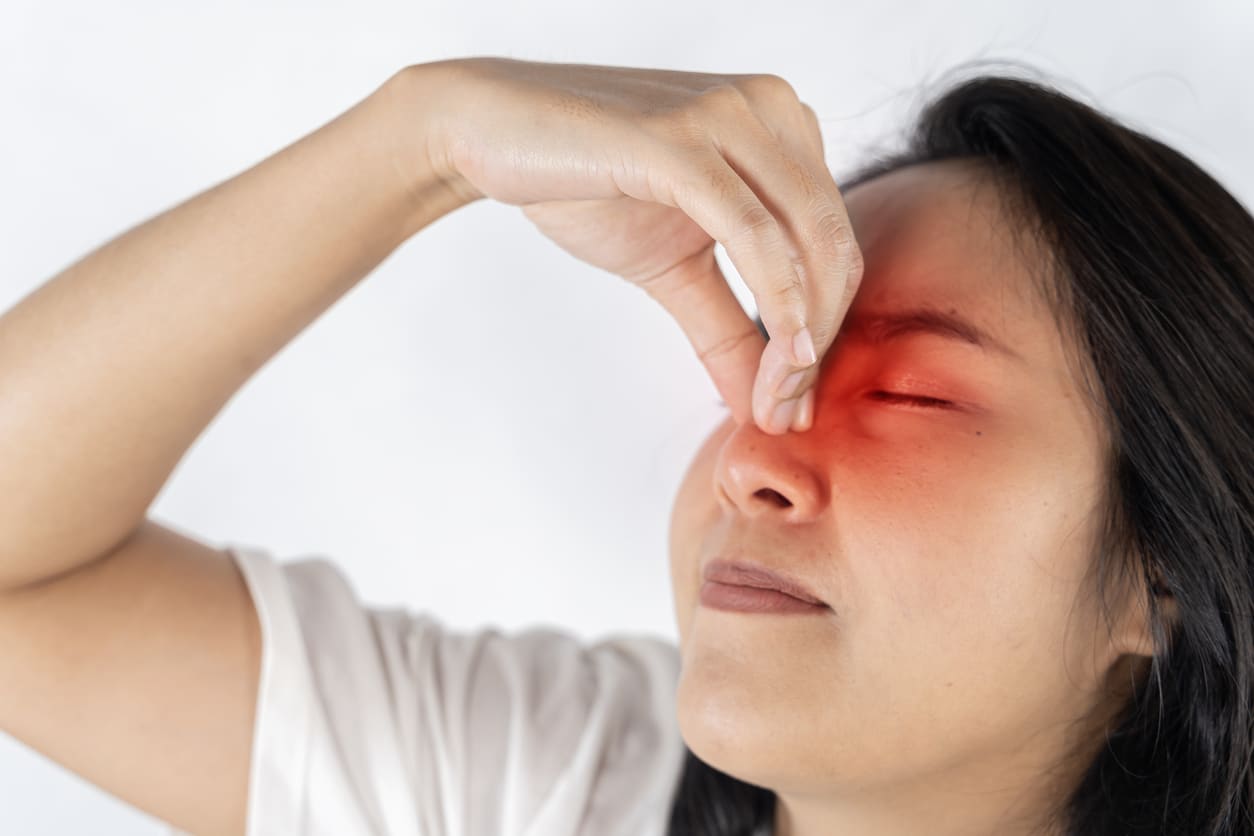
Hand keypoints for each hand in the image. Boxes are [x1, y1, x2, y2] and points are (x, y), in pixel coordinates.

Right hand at [414, 57, 863, 433]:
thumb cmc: (583, 185)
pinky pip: (754, 232)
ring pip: (808, 239)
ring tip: (775, 403)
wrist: (491, 134)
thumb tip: (764, 406)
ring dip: (803, 337)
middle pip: (834, 244)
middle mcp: (771, 107)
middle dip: (820, 342)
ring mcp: (729, 115)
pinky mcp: (681, 139)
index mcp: (782, 127)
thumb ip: (727, 329)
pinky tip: (777, 362)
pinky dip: (777, 304)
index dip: (827, 330)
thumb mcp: (672, 269)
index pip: (833, 240)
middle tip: (787, 413)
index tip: (791, 403)